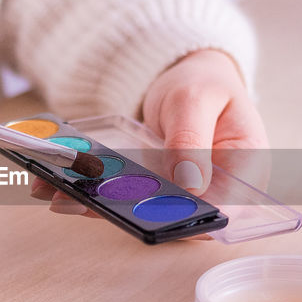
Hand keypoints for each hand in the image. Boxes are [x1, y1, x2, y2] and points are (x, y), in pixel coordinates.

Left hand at [36, 49, 268, 214]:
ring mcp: (185, 199)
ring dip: (99, 207)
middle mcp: (218, 196)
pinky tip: (58, 186)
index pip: (223, 214)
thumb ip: (192, 137)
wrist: (193, 79)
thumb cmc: (206, 85)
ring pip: (144, 214)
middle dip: (125, 215)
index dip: (185, 222)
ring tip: (55, 194)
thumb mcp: (197, 99)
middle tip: (76, 202)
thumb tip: (191, 184)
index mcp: (245, 175)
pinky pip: (129, 201)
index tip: (142, 216)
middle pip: (176, 219)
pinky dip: (95, 195)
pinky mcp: (158, 195)